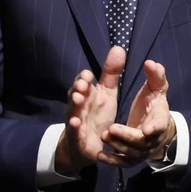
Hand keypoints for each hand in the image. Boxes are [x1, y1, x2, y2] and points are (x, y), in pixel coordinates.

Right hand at [56, 45, 125, 175]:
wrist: (88, 144)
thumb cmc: (97, 115)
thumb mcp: (106, 93)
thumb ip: (111, 73)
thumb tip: (118, 47)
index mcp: (87, 93)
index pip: (83, 82)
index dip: (84, 78)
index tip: (88, 75)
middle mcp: (78, 105)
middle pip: (75, 94)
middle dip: (77, 88)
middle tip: (82, 85)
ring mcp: (75, 119)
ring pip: (72, 110)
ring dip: (73, 105)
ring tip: (77, 99)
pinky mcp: (77, 136)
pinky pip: (74, 131)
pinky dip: (74, 127)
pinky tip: (75, 123)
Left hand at [100, 59, 174, 166]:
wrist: (155, 128)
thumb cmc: (153, 105)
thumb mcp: (155, 89)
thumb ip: (155, 77)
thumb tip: (151, 63)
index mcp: (160, 120)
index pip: (160, 125)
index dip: (155, 127)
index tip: (147, 129)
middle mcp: (152, 138)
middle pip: (142, 142)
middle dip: (127, 136)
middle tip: (111, 129)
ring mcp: (142, 151)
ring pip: (131, 153)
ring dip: (117, 146)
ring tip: (104, 135)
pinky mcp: (132, 158)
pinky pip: (123, 163)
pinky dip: (112, 161)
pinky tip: (100, 155)